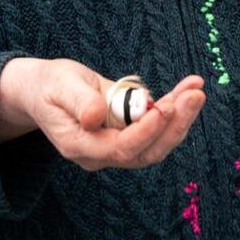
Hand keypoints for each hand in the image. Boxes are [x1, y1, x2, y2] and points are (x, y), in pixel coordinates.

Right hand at [0, 57, 205, 170]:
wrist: (44, 91)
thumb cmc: (50, 85)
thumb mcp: (59, 85)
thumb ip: (79, 101)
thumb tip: (96, 117)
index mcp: (79, 146)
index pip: (120, 148)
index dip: (146, 131)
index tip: (167, 106)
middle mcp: (100, 154)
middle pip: (145, 151)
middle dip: (174, 125)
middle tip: (194, 96)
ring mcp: (115, 147)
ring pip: (155, 142)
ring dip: (180, 117)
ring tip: (196, 90)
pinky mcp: (127, 134)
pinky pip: (155, 127)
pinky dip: (175, 108)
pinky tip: (190, 88)